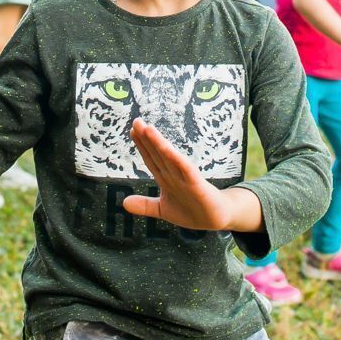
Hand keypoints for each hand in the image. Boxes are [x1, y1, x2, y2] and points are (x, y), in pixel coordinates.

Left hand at [123, 119, 241, 230]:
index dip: (142, 145)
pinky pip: (186, 170)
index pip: (151, 159)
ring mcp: (185, 178)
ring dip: (159, 143)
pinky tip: (168, 149)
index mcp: (166, 179)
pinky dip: (177, 160)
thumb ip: (145, 205)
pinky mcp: (197, 185)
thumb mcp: (163, 209)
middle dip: (147, 138)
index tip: (133, 130)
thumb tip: (124, 202)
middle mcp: (174, 175)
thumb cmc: (192, 211)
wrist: (216, 219)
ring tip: (148, 129)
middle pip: (158, 154)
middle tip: (137, 120)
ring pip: (170, 158)